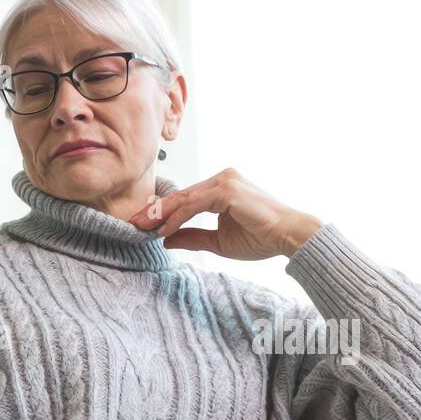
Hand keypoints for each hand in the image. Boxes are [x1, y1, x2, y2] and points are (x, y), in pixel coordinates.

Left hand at [126, 167, 322, 259]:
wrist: (288, 236)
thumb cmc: (261, 237)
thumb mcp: (219, 241)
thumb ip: (193, 237)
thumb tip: (167, 240)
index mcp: (221, 187)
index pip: (185, 199)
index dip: (163, 213)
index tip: (142, 226)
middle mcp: (222, 178)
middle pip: (180, 195)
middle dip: (155, 211)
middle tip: (132, 224)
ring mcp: (225, 181)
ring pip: (184, 198)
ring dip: (161, 214)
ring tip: (141, 227)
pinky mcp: (227, 190)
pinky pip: (194, 205)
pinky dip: (177, 218)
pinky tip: (163, 230)